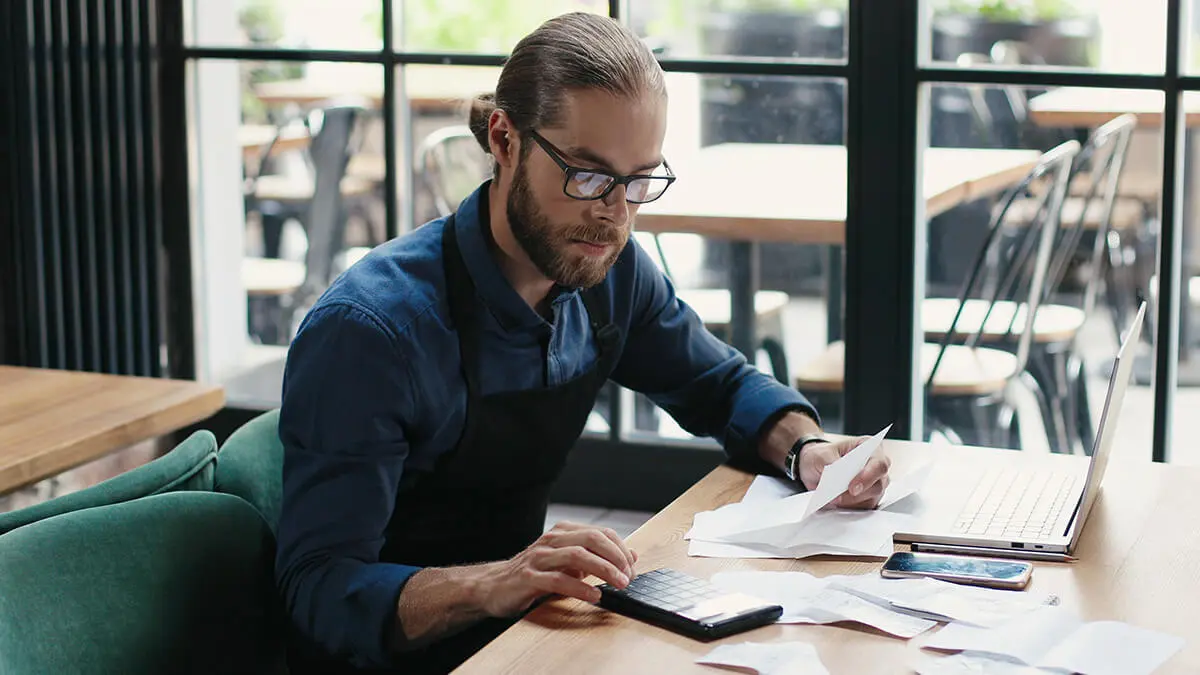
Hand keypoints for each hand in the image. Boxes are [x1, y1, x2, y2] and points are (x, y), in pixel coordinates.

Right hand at [479, 521, 638, 616]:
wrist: (494, 586)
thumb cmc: (535, 574)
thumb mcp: (568, 564)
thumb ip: (597, 558)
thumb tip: (631, 556)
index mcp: (563, 532)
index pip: (600, 533)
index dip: (621, 549)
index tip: (633, 567)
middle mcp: (551, 540)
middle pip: (592, 539)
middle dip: (616, 557)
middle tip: (629, 576)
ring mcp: (539, 557)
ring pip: (577, 555)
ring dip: (603, 570)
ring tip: (619, 584)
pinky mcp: (529, 577)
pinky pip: (558, 580)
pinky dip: (580, 587)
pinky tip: (594, 596)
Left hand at [797, 436, 890, 508]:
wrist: (814, 466)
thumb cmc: (821, 456)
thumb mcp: (819, 455)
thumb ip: (830, 465)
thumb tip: (838, 480)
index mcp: (868, 446)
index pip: (878, 463)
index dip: (868, 476)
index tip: (852, 487)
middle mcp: (875, 464)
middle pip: (878, 484)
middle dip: (859, 493)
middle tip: (838, 498)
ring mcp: (874, 482)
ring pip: (873, 498)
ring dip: (852, 502)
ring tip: (832, 500)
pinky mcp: (868, 497)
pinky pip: (865, 506)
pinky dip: (851, 507)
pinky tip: (837, 504)